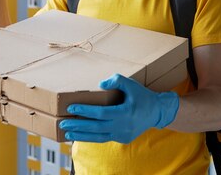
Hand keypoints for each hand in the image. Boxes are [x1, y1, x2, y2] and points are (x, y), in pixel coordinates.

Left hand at [59, 74, 179, 143]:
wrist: (157, 112)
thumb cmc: (142, 95)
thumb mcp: (131, 84)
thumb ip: (116, 80)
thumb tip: (100, 84)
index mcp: (125, 112)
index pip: (100, 113)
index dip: (85, 110)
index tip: (71, 108)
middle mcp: (123, 126)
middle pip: (96, 127)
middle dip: (78, 125)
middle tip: (63, 122)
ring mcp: (123, 135)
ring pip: (99, 137)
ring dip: (82, 135)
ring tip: (67, 132)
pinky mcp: (123, 139)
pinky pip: (104, 138)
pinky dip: (92, 137)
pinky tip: (81, 134)